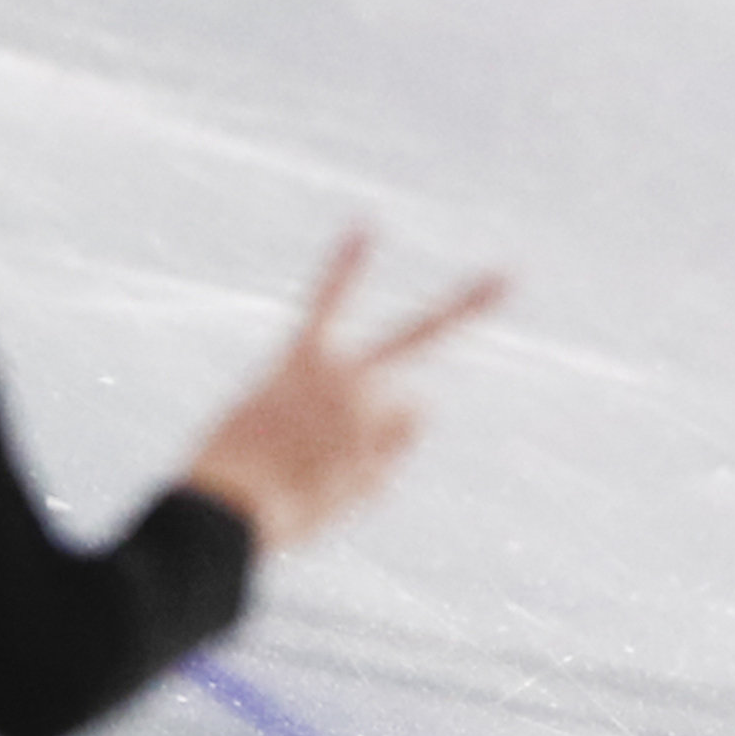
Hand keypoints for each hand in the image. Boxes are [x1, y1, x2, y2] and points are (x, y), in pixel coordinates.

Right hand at [178, 226, 505, 557]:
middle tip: (508, 276)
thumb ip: (340, 408)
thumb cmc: (231, 471)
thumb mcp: (268, 423)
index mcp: (301, 361)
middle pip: (421, 334)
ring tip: (325, 461)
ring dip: (383, 432)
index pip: (328, 300)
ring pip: (409, 418)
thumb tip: (421, 411)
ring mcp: (370, 423)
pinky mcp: (380, 465)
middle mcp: (347, 381)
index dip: (348, 265)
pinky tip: (321, 492)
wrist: (226, 510)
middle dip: (467, 306)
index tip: (368, 225)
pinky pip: (384, 472)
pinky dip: (361, 483)